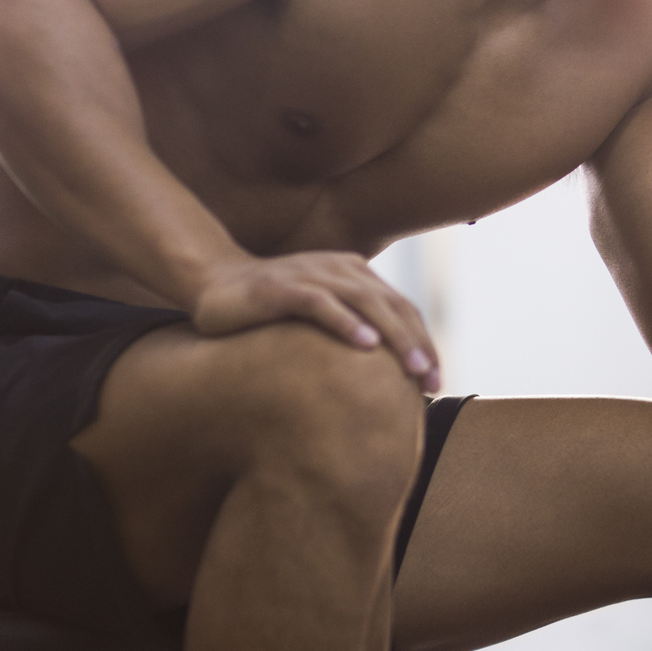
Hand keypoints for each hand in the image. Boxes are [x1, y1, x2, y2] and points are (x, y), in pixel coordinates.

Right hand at [191, 251, 440, 388]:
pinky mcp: (282, 287)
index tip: (437, 381)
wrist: (214, 283)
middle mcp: (340, 269)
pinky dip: (346, 322)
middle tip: (433, 381)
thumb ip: (350, 327)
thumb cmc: (271, 308)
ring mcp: (311, 274)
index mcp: (355, 274)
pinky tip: (366, 344)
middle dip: (418, 344)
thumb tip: (384, 374)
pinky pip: (321, 303)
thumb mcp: (320, 313)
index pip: (401, 308)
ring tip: (414, 367)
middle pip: (392, 306)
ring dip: (394, 336)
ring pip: (365, 302)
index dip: (424, 342)